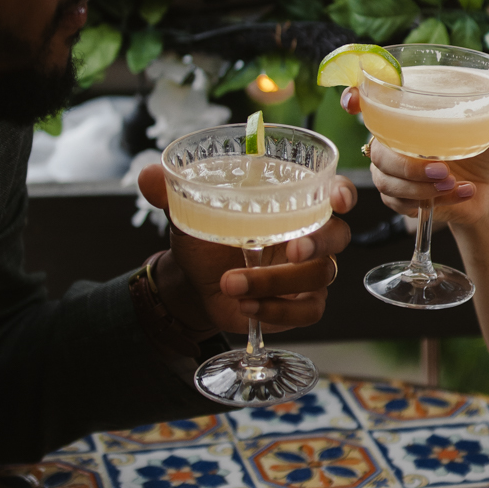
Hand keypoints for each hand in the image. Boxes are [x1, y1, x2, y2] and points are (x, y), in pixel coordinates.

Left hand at [137, 162, 355, 336]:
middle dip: (319, 243)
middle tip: (290, 250)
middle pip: (338, 237)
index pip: (333, 192)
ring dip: (273, 282)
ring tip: (230, 283)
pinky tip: (245, 306)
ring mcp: (311, 273)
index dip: (342, 193)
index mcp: (294, 204)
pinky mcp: (303, 305)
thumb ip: (171, 193)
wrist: (197, 283)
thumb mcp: (189, 214)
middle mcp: (310, 236)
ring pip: (317, 277)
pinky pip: (307, 312)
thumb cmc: (207, 239)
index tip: (336, 199)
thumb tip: (145, 176)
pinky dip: (276, 310)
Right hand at [341, 77, 488, 225]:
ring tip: (453, 185)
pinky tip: (457, 195)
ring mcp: (393, 172)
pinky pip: (401, 203)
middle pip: (379, 152)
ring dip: (422, 188)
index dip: (353, 98)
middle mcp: (394, 142)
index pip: (369, 102)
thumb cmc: (485, 151)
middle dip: (408, 166)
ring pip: (387, 181)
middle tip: (442, 170)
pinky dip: (433, 202)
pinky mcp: (399, 199)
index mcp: (409, 117)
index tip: (353, 102)